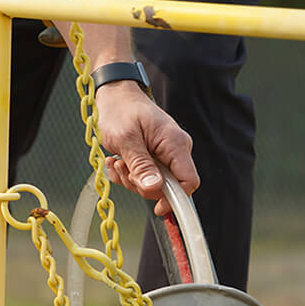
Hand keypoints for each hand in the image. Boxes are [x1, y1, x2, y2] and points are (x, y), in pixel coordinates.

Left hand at [95, 81, 199, 214]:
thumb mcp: (126, 139)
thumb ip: (141, 164)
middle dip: (141, 184)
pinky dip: (128, 174)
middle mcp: (175, 150)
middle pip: (167, 187)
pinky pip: (143, 177)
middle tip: (123, 167)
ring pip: (152, 184)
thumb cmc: (120, 112)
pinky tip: (117, 161)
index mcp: (175, 144)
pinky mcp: (154, 157)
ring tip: (117, 160)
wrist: (115, 96)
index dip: (175, 199)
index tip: (157, 209)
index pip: (189, 182)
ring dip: (130, 178)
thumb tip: (155, 188)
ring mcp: (165, 154)